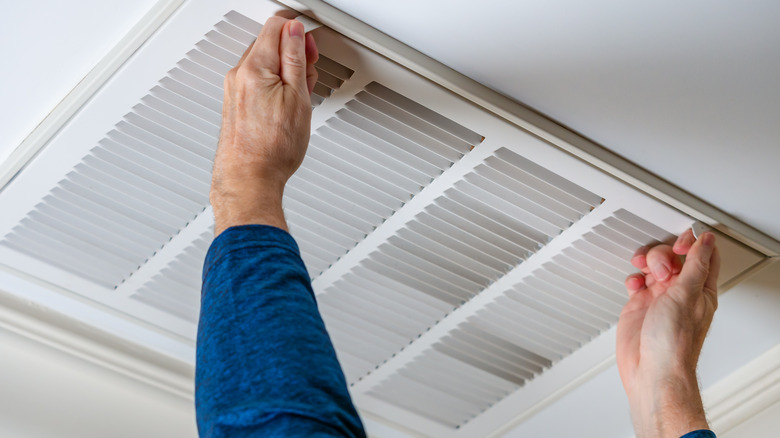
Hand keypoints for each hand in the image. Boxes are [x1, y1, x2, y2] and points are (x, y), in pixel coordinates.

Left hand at [210, 16, 318, 235]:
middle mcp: (239, 75)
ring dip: (285, 72)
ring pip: (264, 64)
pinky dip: (274, 86)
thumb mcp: (297, 98)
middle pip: (269, 43)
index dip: (299, 33)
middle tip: (308, 75)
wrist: (250, 180)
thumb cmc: (272, 149)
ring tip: (299, 96)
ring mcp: (234, 90)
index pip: (276, 26)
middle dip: (293, 53)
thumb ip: (295, 58)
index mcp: (254, 68)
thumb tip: (294, 32)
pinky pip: (257, 82)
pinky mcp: (235, 104)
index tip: (310, 47)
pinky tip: (285, 106)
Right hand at [616, 229, 719, 437]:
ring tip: (646, 275)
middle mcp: (680, 292)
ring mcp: (659, 298)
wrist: (650, 370)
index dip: (692, 242)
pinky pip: (636, 281)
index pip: (703, 255)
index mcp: (700, 289)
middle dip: (664, 255)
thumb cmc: (673, 343)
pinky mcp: (639, 305)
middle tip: (661, 269)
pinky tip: (634, 286)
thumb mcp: (687, 295)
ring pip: (652, 266)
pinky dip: (633, 278)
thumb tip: (705, 241)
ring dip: (647, 263)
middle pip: (673, 256)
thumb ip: (695, 265)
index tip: (679, 243)